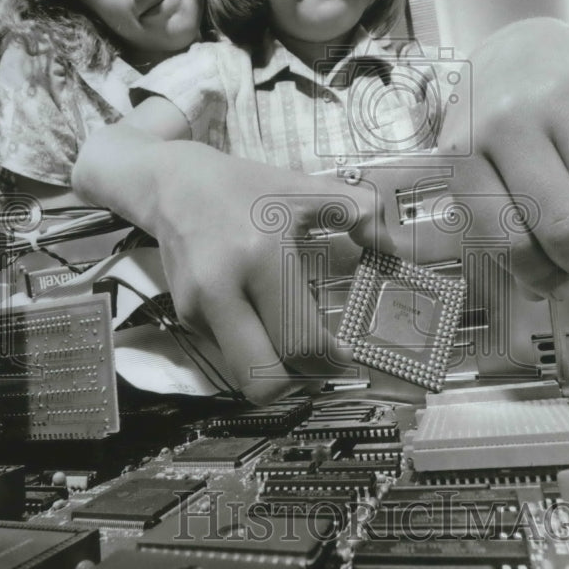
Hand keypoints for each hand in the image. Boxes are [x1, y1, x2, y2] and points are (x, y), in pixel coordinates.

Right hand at [75, 131, 392, 403]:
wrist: (176, 185)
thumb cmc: (250, 188)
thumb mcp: (309, 190)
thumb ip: (362, 213)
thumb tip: (392, 249)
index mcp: (261, 257)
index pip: (298, 340)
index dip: (328, 361)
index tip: (345, 354)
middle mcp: (222, 290)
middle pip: (263, 380)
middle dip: (300, 383)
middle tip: (320, 361)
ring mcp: (198, 309)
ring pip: (243, 377)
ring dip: (274, 371)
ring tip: (293, 342)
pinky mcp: (184, 318)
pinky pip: (228, 356)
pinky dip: (252, 350)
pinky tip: (262, 319)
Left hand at [436, 18, 568, 298]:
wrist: (515, 42)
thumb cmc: (492, 119)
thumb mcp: (475, 166)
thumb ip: (501, 222)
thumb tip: (544, 289)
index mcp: (462, 154)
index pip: (509, 238)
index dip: (541, 275)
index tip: (558, 287)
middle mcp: (506, 122)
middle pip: (565, 223)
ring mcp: (555, 94)